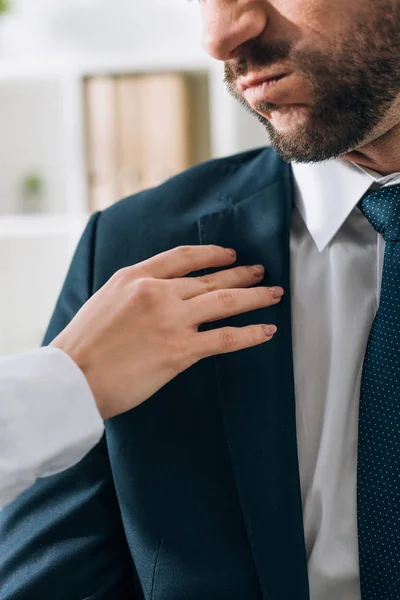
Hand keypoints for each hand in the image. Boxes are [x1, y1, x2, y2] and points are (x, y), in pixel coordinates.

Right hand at [50, 245, 283, 419]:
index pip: (182, 256)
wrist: (70, 379)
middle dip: (241, 273)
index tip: (229, 254)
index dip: (211, 254)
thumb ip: (135, 293)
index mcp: (135, 277)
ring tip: (273, 293)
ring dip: (254, 296)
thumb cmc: (82, 347)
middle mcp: (157, 292)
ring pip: (224, 302)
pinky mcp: (180, 351)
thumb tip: (160, 295)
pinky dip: (250, 333)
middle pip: (210, 278)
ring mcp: (171, 320)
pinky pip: (225, 338)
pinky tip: (267, 331)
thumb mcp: (104, 302)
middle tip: (260, 271)